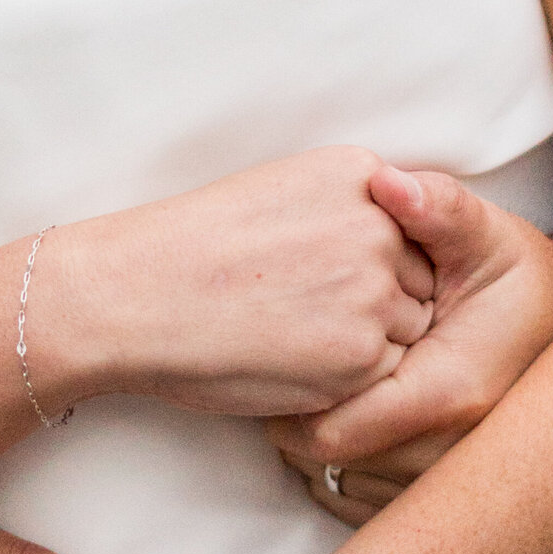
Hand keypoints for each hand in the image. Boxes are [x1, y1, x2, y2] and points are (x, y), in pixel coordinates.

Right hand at [34, 148, 441, 420]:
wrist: (134, 295)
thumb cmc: (192, 246)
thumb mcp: (280, 190)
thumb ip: (348, 208)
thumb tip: (398, 245)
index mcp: (359, 174)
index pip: (410, 230)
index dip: (369, 263)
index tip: (316, 276)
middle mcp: (379, 227)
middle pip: (418, 280)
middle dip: (376, 303)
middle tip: (300, 311)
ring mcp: (374, 292)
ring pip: (404, 331)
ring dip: (364, 343)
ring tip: (292, 334)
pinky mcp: (361, 354)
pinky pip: (381, 375)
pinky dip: (344, 379)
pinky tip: (288, 361)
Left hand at [271, 171, 552, 523]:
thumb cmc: (520, 279)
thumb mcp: (482, 233)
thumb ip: (435, 207)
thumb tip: (388, 181)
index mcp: (448, 395)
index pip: (328, 431)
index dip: (289, 400)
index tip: (280, 363)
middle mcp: (451, 457)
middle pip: (327, 464)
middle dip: (294, 421)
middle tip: (284, 377)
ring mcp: (452, 489)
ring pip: (339, 488)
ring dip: (315, 448)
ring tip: (316, 394)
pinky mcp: (447, 507)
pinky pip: (361, 508)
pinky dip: (339, 475)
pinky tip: (346, 426)